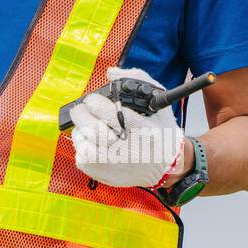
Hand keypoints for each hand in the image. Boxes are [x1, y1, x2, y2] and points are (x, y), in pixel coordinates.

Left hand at [68, 66, 184, 188]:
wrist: (166, 165)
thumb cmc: (160, 132)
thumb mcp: (157, 102)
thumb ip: (136, 79)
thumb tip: (111, 72)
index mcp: (145, 130)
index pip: (108, 113)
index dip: (95, 102)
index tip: (94, 100)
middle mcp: (131, 150)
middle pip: (91, 129)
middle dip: (81, 114)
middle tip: (84, 109)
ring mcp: (117, 166)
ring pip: (83, 142)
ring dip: (81, 129)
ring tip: (91, 125)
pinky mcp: (106, 175)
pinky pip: (81, 157)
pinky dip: (83, 146)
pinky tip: (93, 142)